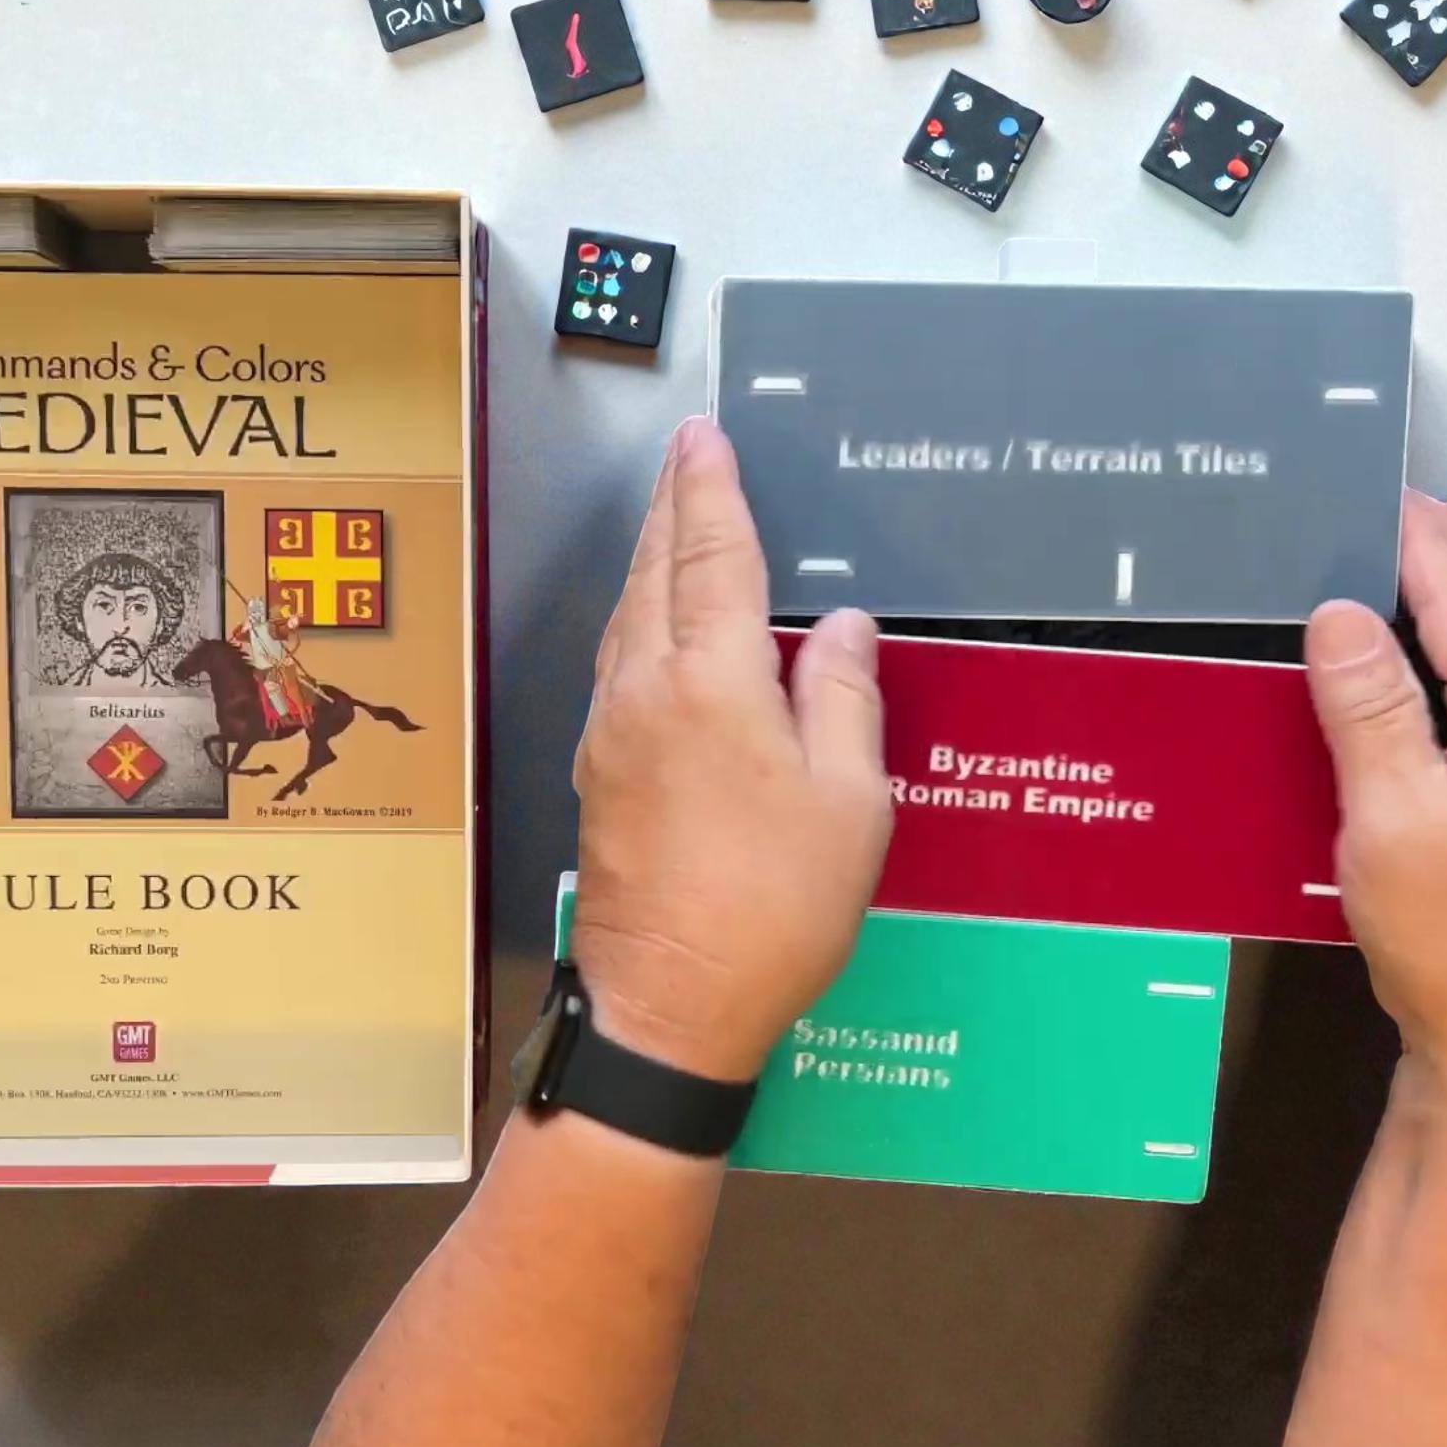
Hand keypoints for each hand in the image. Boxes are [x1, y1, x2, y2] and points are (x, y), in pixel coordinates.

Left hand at [570, 416, 891, 1083]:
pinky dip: (639, 614)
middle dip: (672, 504)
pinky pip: (617, 660)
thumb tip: (844, 627)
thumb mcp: (848, 804)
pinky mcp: (598, 768)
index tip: (705, 438)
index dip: (712, 489)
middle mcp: (645, 691)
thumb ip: (844, 699)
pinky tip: (655, 622)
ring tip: (673, 518)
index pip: (712, 556)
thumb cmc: (770, 910)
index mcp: (710, 684)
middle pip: (655, 570)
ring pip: (627, 613)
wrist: (669, 1008)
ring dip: (651, 555)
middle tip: (686, 455)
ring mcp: (611, 729)